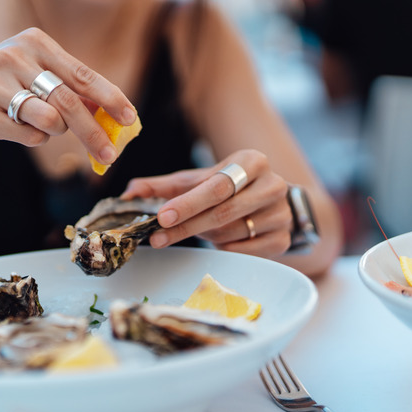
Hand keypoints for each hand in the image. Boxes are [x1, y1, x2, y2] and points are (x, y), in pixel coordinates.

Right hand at [0, 27, 134, 164]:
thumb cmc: (0, 86)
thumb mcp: (32, 72)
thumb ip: (68, 87)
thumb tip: (111, 114)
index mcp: (34, 43)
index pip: (82, 74)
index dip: (110, 98)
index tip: (130, 117)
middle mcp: (15, 58)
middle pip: (69, 102)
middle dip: (93, 133)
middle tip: (110, 155)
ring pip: (50, 122)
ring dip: (54, 132)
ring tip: (39, 123)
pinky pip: (28, 136)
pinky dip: (31, 138)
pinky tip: (14, 126)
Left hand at [121, 149, 292, 257]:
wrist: (271, 201)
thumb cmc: (228, 188)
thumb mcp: (197, 181)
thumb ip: (163, 186)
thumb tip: (129, 193)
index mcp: (252, 161)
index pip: (216, 186)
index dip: (187, 204)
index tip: (161, 217)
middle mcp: (273, 185)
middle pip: (223, 212)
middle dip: (186, 226)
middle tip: (158, 237)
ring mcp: (281, 214)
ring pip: (231, 232)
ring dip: (204, 234)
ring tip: (195, 228)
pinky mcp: (283, 239)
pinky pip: (243, 250)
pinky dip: (223, 246)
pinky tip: (217, 237)